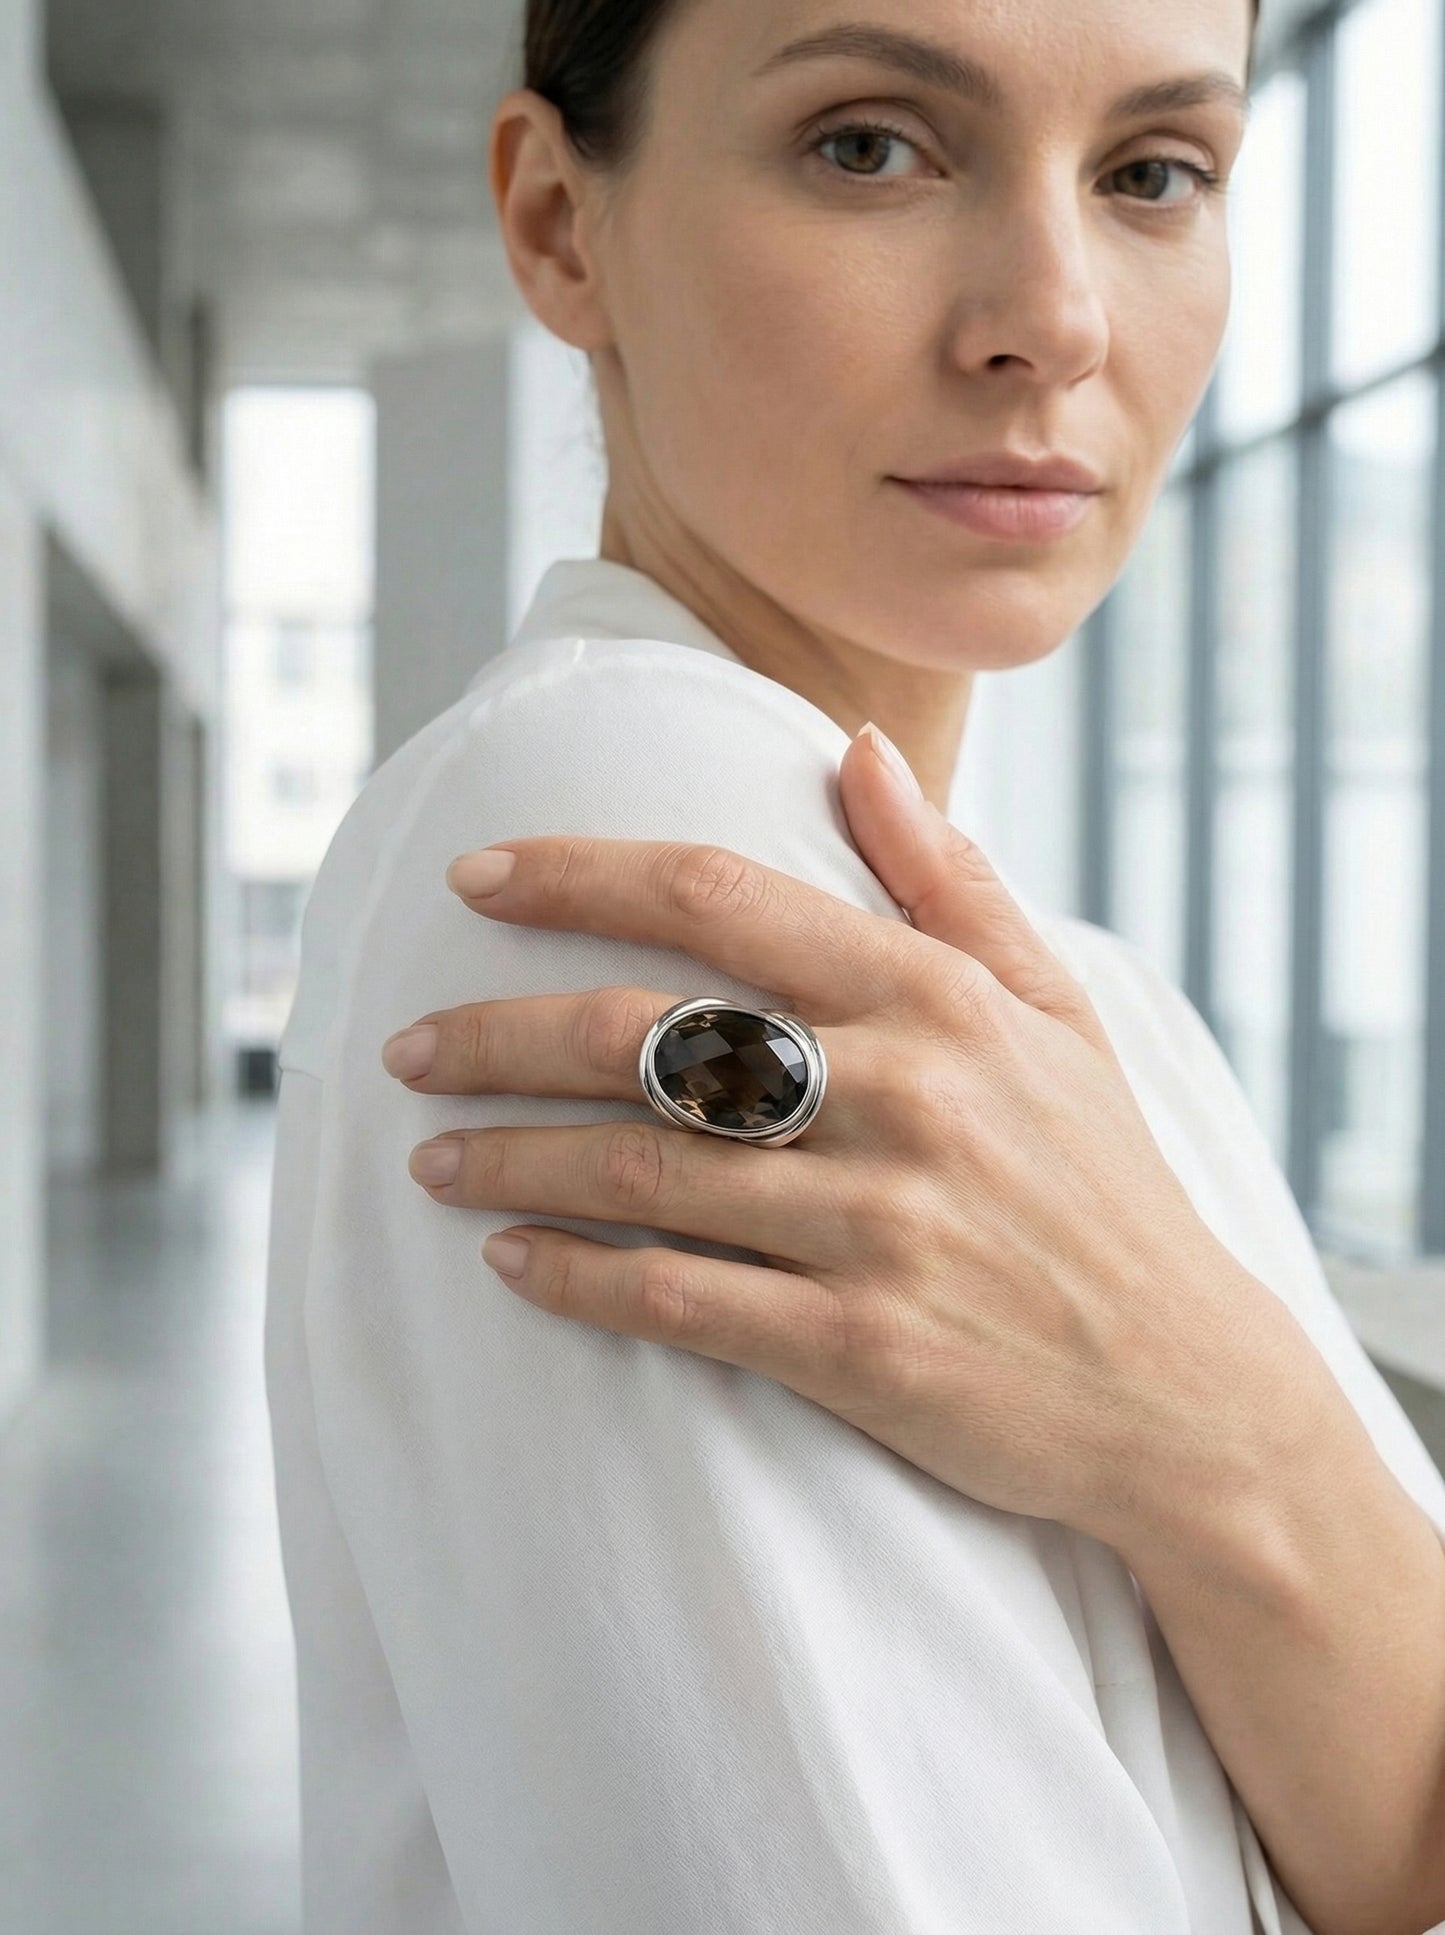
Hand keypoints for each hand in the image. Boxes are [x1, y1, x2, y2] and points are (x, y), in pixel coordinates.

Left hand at [380, 722, 1271, 1545]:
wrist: (1186, 1392)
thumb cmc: (1101, 1186)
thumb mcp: (1056, 1012)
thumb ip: (946, 880)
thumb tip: (858, 751)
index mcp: (935, 999)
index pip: (716, 894)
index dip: (576, 874)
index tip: (475, 878)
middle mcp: (901, 1096)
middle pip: (644, 1030)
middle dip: (496, 1032)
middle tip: (408, 1047)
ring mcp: (879, 1226)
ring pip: (638, 1170)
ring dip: (509, 1161)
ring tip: (431, 1159)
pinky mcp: (862, 1348)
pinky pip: (678, 1299)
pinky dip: (575, 1280)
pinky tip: (511, 1264)